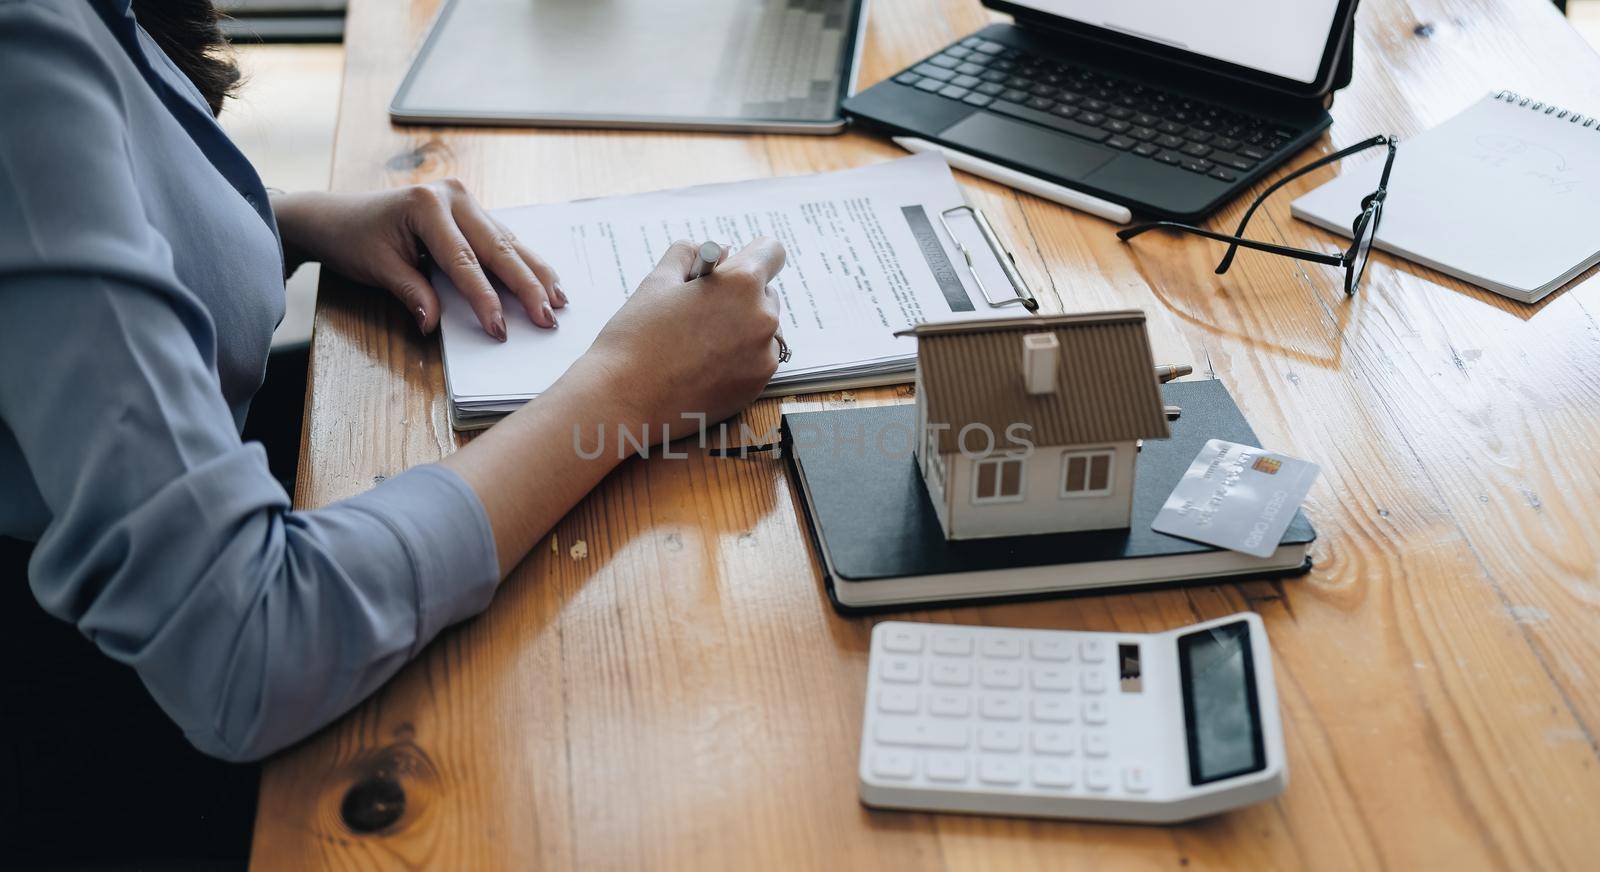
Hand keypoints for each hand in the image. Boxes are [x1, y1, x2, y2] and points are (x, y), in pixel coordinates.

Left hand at [271, 181, 565, 339]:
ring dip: (535, 273)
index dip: (484, 298)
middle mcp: (452, 196)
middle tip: (548, 317)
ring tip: (559, 301)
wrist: (336, 216)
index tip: (501, 328)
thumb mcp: (377, 268)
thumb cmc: (353, 240)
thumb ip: (411, 293)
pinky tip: (546, 279)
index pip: (463, 261)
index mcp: (426, 205)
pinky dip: (524, 261)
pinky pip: (502, 238)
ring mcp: (463, 199)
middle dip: (526, 286)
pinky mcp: (470, 209)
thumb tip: (433, 325)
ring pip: (507, 242)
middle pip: (497, 248)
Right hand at [575, 238, 785, 440]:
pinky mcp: (757, 386)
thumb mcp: (658, 281)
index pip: (771, 252)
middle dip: (740, 295)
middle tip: (700, 310)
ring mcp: (763, 355)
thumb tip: (716, 251)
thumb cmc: (636, 338)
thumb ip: (689, 254)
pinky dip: (739, 358)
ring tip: (698, 342)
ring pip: (763, 329)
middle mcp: (762, 317)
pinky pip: (758, 360)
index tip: (730, 268)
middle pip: (766, 293)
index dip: (750, 254)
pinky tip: (703, 365)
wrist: (623, 399)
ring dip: (742, 328)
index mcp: (741, 283)